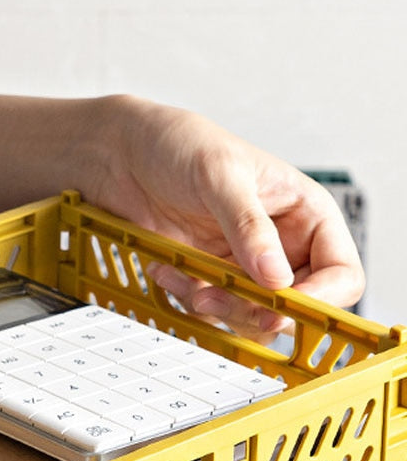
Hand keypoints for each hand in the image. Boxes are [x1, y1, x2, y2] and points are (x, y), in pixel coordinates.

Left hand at [89, 96, 364, 338]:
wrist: (121, 154)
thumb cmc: (178, 145)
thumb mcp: (220, 176)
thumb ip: (248, 226)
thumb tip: (276, 277)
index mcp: (304, 213)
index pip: (339, 272)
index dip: (319, 297)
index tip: (280, 305)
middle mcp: (279, 244)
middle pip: (292, 304)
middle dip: (256, 309)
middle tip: (219, 298)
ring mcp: (242, 264)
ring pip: (250, 315)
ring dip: (218, 308)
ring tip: (188, 280)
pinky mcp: (207, 276)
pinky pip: (209, 308)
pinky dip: (187, 297)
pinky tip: (165, 269)